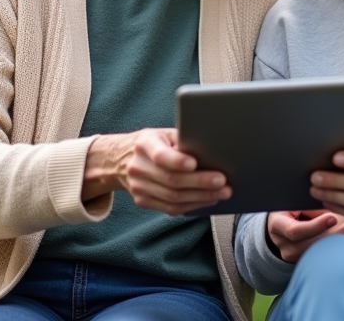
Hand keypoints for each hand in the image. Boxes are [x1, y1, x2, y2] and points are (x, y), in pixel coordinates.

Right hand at [84, 128, 229, 215]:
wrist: (121, 160)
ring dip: (201, 197)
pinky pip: (170, 208)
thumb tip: (212, 151)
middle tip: (223, 182)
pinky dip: (192, 205)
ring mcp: (138, 187)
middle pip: (171, 180)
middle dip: (200, 183)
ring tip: (222, 193)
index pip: (160, 156)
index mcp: (144, 144)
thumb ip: (182, 141)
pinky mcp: (142, 201)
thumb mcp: (164, 134)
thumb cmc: (153, 143)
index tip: (195, 163)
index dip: (177, 161)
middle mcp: (138, 167)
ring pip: (173, 197)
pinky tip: (208, 200)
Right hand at [267, 209, 343, 263]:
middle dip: (333, 236)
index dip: (315, 226)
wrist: (278, 226)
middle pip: (309, 245)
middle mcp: (283, 245)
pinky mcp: (304, 261)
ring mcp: (293, 256)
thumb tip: (332, 204)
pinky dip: (339, 248)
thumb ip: (309, 207)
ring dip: (339, 243)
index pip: (295, 231)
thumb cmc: (287, 209)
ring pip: (318, 254)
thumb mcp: (292, 203)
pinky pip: (323, 257)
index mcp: (277, 226)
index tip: (332, 217)